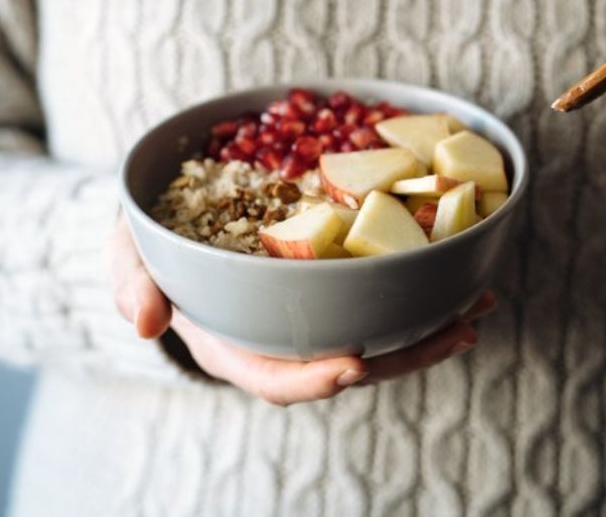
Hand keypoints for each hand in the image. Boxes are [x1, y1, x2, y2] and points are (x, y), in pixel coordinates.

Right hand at [107, 217, 493, 405]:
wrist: (172, 225)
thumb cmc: (150, 246)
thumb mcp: (128, 257)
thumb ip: (133, 285)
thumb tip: (146, 323)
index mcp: (232, 345)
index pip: (273, 378)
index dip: (310, 380)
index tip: (352, 368)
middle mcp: (280, 341)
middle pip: (345, 363)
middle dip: (403, 356)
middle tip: (458, 333)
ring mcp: (309, 319)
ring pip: (374, 336)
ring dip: (428, 327)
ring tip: (476, 308)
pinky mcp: (330, 292)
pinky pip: (378, 300)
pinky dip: (419, 292)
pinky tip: (457, 276)